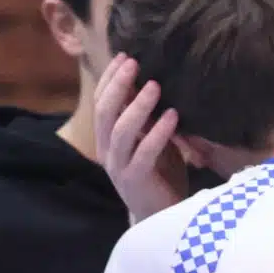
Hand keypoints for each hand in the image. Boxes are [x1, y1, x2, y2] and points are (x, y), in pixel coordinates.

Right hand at [94, 54, 186, 221]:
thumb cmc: (160, 175)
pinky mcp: (136, 180)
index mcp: (108, 139)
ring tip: (155, 86)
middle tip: (134, 63)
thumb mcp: (152, 140)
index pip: (101, 102)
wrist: (160, 216)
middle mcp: (108, 151)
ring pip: (121, 131)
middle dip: (118, 85)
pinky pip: (145, 152)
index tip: (124, 56)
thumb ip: (146, 118)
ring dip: (138, 106)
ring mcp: (119, 166)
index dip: (110, 79)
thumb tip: (151, 82)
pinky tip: (172, 116)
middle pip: (104, 112)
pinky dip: (158, 132)